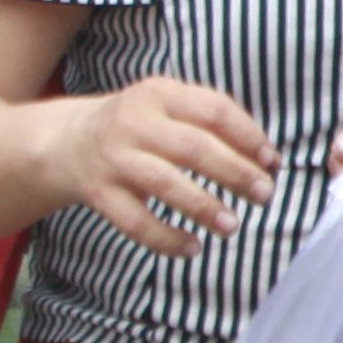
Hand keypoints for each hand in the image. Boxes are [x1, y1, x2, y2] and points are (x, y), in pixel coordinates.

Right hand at [45, 75, 276, 256]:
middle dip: (236, 173)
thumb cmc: (140, 126)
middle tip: (265, 195)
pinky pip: (136, 222)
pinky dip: (166, 239)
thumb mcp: (168, 105)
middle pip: (194, 147)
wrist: (70, 141)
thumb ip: (210, 120)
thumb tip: (265, 156)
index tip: (272, 162)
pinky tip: (193, 248)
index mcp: (160, 93)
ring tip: (233, 226)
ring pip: (165, 183)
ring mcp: (114, 158)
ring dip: (204, 207)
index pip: (214, 111)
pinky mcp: (99, 193)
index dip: (249, 137)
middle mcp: (134, 122)